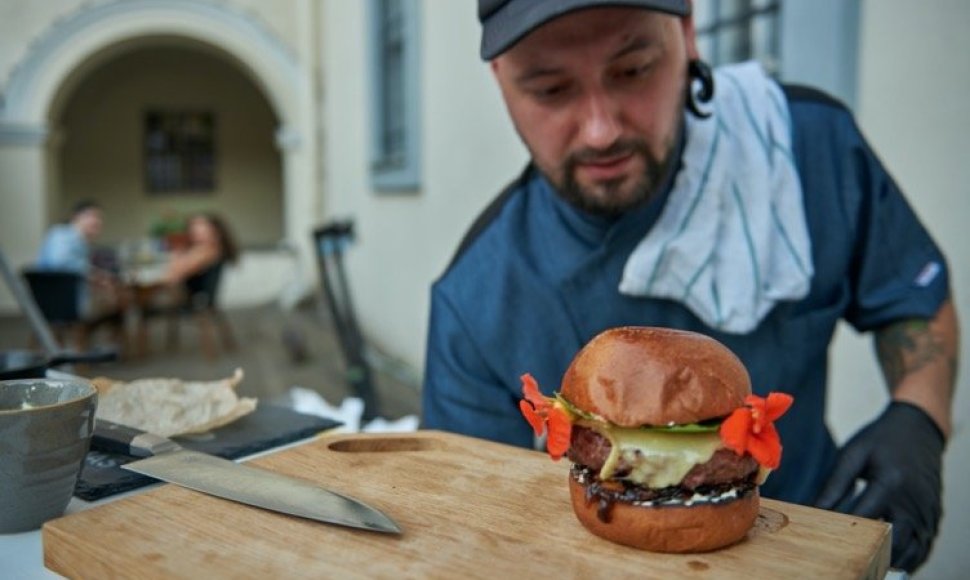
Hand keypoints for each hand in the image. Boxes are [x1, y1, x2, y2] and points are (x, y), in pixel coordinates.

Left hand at [815, 401, 944, 571]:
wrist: (918, 429)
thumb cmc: (881, 439)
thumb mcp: (853, 454)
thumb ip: (834, 485)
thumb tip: (814, 511)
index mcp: (890, 483)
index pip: (863, 518)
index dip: (841, 529)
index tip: (822, 533)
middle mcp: (913, 502)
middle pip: (891, 542)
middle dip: (867, 550)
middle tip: (844, 551)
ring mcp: (927, 512)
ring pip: (911, 551)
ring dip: (888, 557)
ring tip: (865, 556)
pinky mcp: (933, 517)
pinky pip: (923, 547)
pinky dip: (906, 556)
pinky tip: (887, 555)